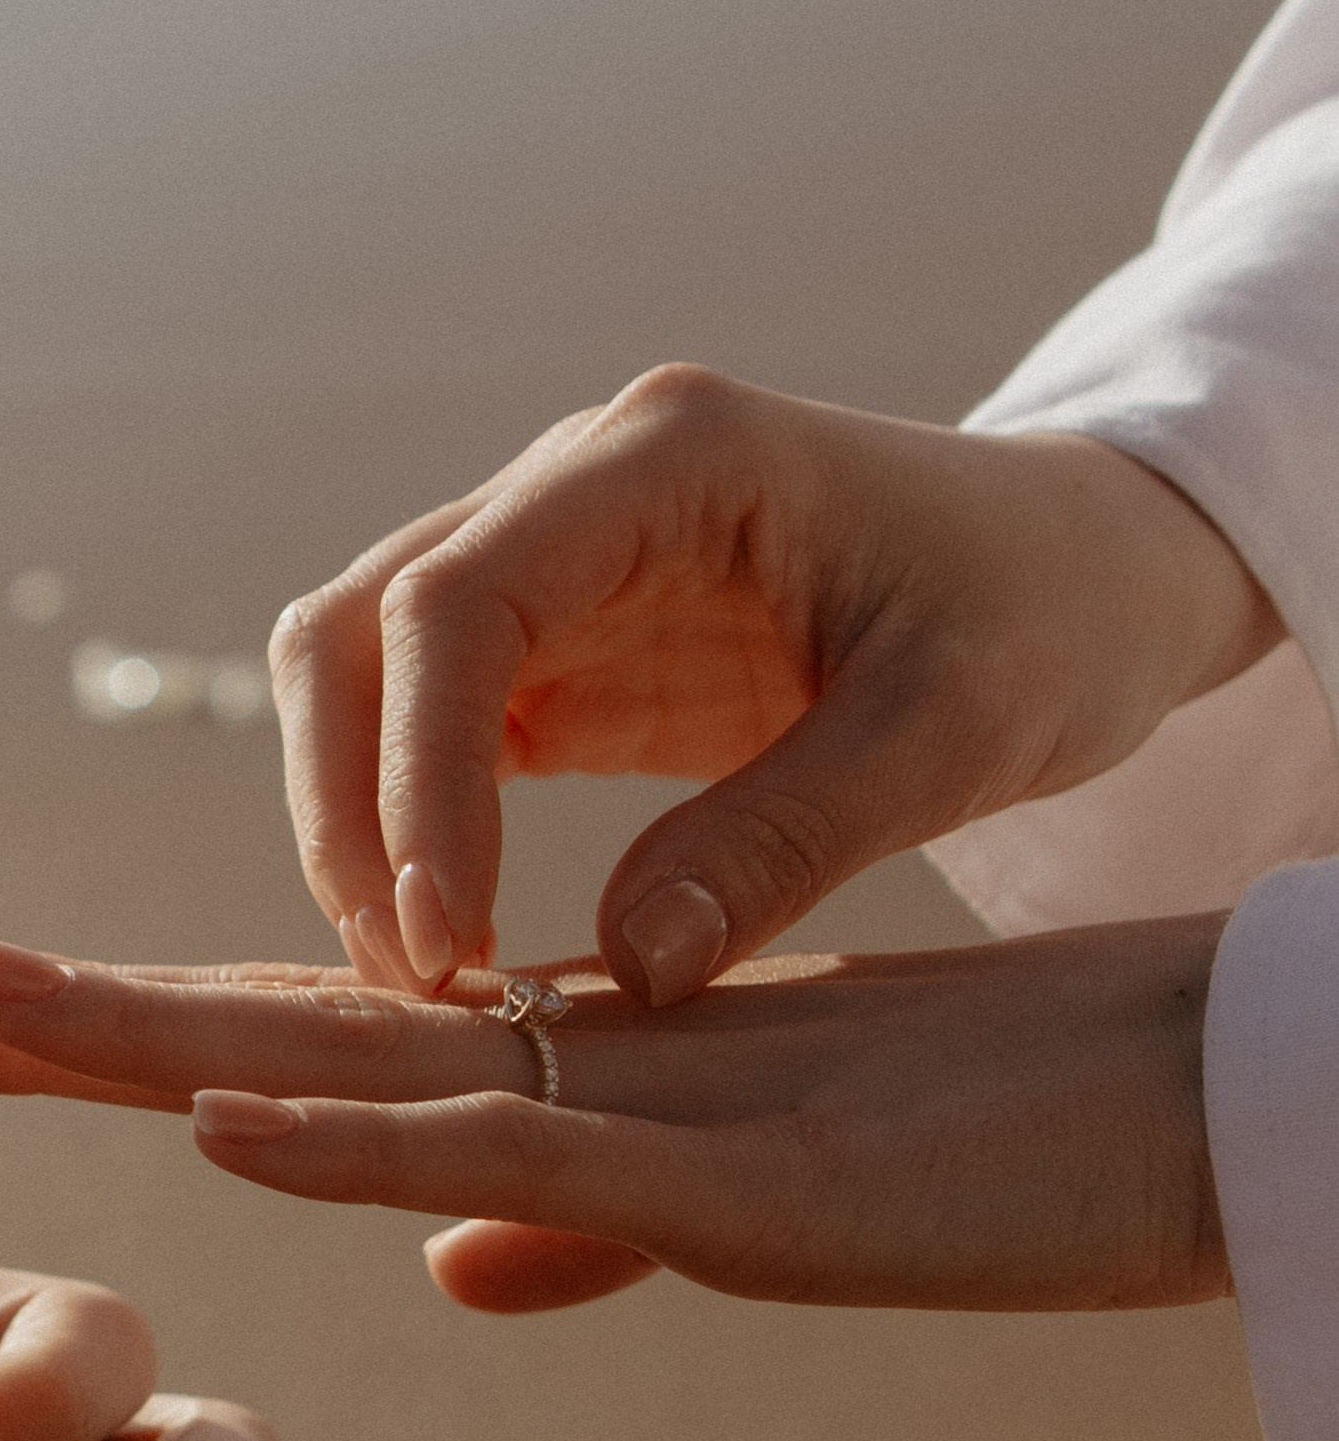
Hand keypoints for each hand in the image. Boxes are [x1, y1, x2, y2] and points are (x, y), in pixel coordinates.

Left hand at [0, 921, 1228, 1314]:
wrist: (1216, 1099)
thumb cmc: (1011, 1152)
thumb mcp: (771, 1210)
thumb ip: (605, 1226)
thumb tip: (458, 1263)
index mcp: (580, 1076)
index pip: (315, 1041)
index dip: (142, 1026)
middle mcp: (582, 1064)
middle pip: (280, 1026)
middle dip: (71, 1011)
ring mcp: (657, 1111)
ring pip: (356, 1058)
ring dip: (151, 1034)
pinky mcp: (749, 1180)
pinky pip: (530, 1146)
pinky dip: (366, 1138)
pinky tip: (222, 1118)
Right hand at [267, 368, 1278, 1003]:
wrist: (1089, 576)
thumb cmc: (1045, 619)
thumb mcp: (951, 735)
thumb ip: (785, 843)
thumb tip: (630, 972)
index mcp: (673, 458)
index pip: (458, 603)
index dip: (419, 780)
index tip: (451, 942)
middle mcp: (580, 486)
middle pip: (358, 630)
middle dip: (351, 812)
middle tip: (415, 983)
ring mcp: (558, 565)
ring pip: (359, 678)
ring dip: (357, 828)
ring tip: (424, 979)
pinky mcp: (563, 652)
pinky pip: (423, 736)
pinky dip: (408, 839)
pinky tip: (453, 951)